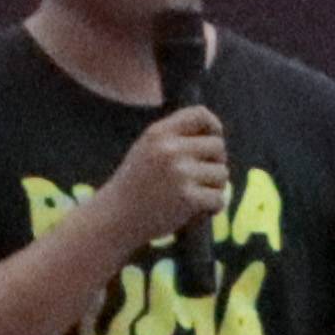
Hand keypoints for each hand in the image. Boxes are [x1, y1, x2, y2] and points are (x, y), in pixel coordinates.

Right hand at [93, 104, 231, 251]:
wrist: (113, 219)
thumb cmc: (135, 186)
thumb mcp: (147, 151)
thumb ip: (176, 139)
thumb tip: (217, 135)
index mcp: (157, 134)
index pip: (200, 115)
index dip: (213, 127)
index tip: (213, 140)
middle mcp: (168, 150)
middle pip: (218, 146)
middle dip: (215, 162)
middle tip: (198, 178)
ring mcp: (179, 173)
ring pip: (222, 174)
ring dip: (213, 188)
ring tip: (189, 196)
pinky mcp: (187, 198)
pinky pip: (218, 198)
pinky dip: (211, 208)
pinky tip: (193, 213)